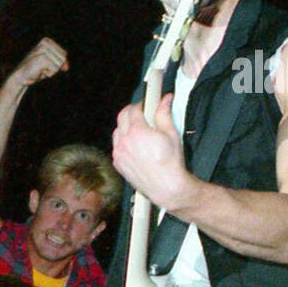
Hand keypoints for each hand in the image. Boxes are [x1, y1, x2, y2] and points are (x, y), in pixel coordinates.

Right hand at [8, 37, 68, 88]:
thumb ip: (60, 63)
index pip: (64, 54)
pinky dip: (49, 73)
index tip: (46, 66)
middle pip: (63, 58)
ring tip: (41, 70)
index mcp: (46, 41)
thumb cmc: (36, 71)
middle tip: (43, 68)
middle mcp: (45, 43)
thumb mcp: (50, 64)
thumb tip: (66, 68)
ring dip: (52, 71)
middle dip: (55, 67)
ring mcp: (44, 50)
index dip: (59, 64)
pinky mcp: (43, 57)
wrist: (21, 77)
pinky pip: (55, 69)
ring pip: (60, 64)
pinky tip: (40, 72)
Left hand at [111, 94, 191, 209]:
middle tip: (140, 112)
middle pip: (121, 117)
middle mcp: (125, 141)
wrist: (166, 186)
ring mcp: (119, 153)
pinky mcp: (118, 163)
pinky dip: (122, 141)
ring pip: (117, 131)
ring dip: (125, 126)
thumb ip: (165, 114)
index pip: (133, 110)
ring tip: (137, 128)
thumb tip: (165, 100)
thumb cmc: (170, 163)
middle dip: (130, 112)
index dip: (140, 104)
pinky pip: (116, 146)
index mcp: (137, 131)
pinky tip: (133, 143)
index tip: (145, 104)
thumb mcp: (172, 134)